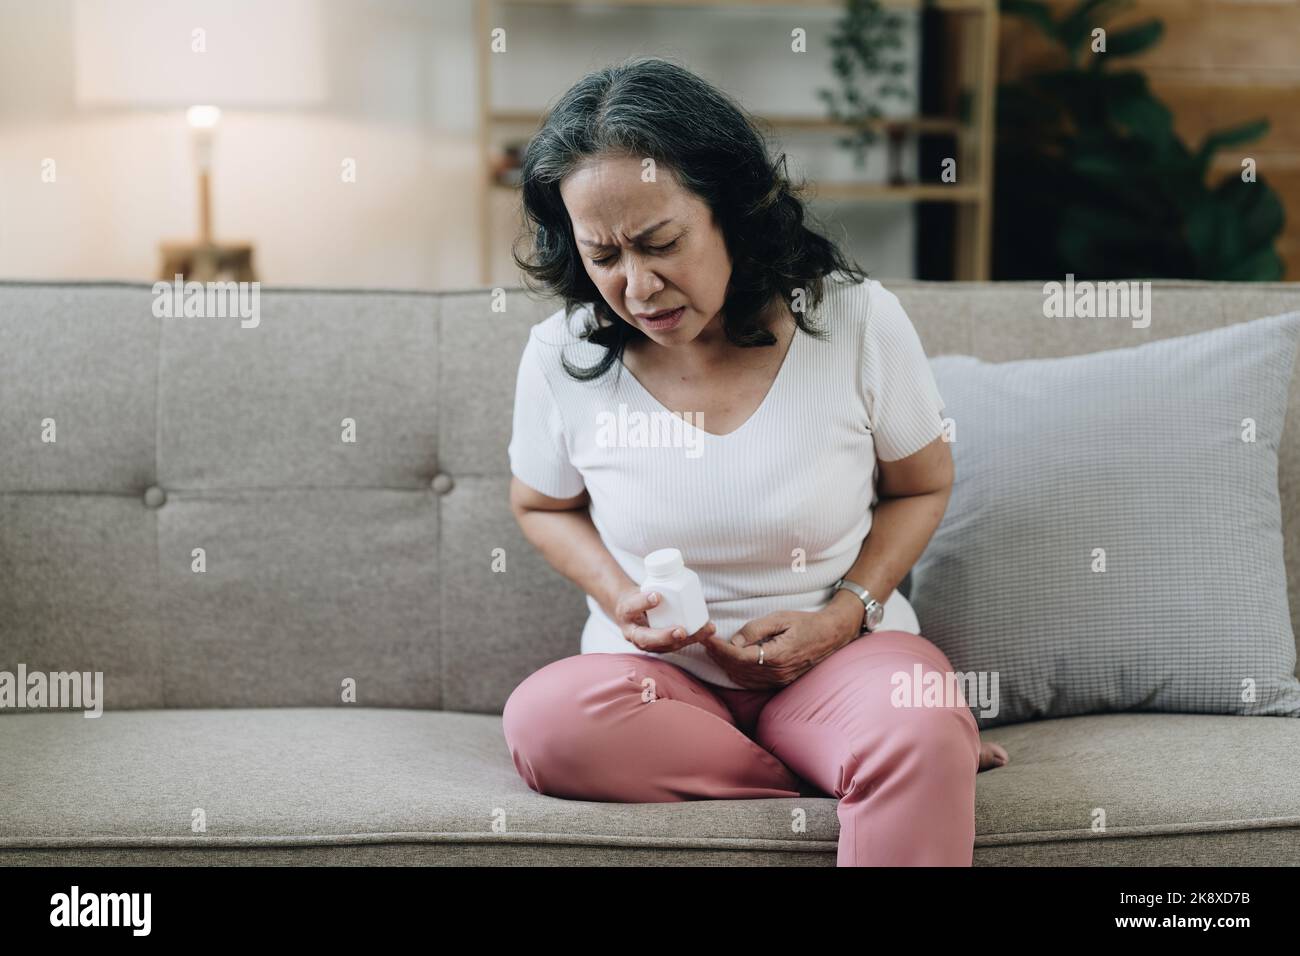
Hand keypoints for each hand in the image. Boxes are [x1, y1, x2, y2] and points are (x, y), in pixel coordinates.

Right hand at [613, 587, 715, 652]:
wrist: (630, 614)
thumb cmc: (638, 597)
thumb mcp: (639, 588)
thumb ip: (651, 581)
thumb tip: (673, 562)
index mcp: (625, 613)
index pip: (631, 608)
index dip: (643, 602)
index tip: (657, 595)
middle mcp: (632, 632)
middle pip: (646, 639)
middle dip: (665, 636)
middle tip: (681, 631)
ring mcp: (645, 643)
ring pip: (665, 647)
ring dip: (687, 640)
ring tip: (705, 630)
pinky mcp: (659, 647)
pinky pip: (675, 646)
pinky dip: (692, 639)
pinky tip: (706, 632)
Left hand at [702, 609, 850, 688]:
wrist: (830, 636)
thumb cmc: (806, 623)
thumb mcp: (780, 618)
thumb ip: (755, 629)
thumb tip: (734, 640)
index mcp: (777, 657)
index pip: (738, 656)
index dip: (719, 648)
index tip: (705, 637)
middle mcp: (776, 673)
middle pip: (737, 668)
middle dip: (718, 655)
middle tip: (704, 640)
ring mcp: (778, 680)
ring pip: (742, 678)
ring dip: (725, 664)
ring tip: (712, 648)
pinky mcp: (779, 682)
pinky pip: (751, 682)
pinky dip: (736, 672)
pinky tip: (729, 660)